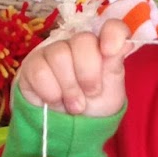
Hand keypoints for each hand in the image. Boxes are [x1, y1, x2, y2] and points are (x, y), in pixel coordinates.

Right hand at [16, 18, 131, 116]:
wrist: (69, 129)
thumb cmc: (94, 106)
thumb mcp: (112, 91)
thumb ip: (115, 65)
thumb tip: (124, 43)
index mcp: (102, 47)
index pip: (112, 27)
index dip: (112, 34)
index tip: (110, 51)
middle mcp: (76, 44)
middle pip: (82, 41)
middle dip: (88, 74)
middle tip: (90, 94)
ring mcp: (52, 52)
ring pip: (59, 55)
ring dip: (69, 88)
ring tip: (74, 105)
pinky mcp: (32, 65)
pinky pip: (40, 71)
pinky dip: (50, 92)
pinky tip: (54, 100)